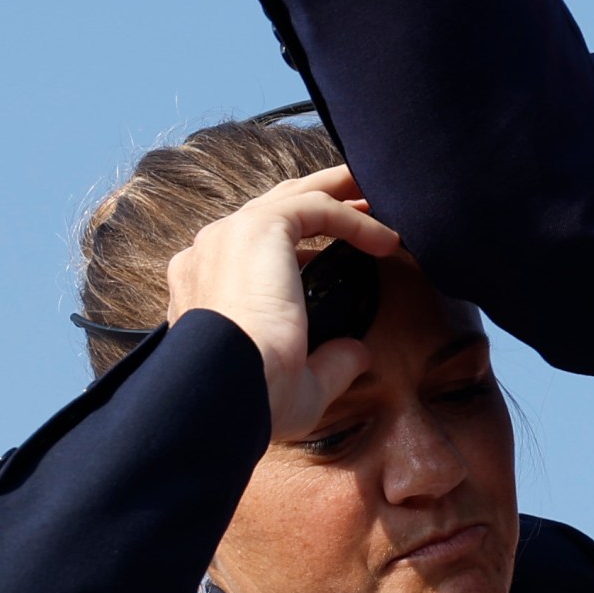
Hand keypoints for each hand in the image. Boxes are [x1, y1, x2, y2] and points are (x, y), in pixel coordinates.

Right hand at [165, 165, 401, 441]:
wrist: (226, 391)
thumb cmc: (251, 399)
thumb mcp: (296, 386)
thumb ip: (328, 364)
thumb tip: (358, 353)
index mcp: (205, 288)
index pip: (254, 249)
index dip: (304, 244)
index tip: (345, 252)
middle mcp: (209, 255)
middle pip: (275, 209)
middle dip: (324, 199)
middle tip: (367, 199)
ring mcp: (228, 237)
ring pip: (295, 196)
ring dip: (342, 194)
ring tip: (380, 196)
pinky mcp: (257, 228)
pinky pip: (317, 207)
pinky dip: (356, 219)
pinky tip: (388, 241)